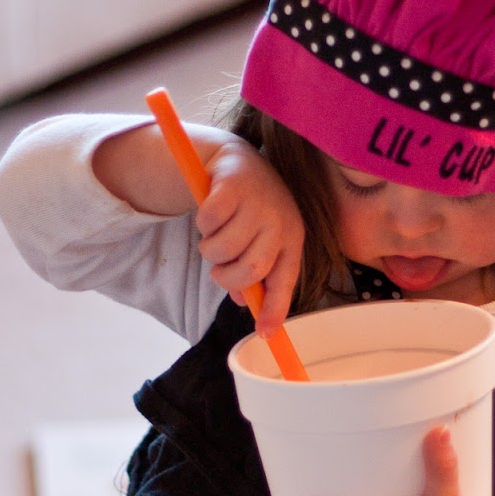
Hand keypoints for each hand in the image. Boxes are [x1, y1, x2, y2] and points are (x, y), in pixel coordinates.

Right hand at [194, 136, 303, 332]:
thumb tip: (245, 303)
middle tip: (219, 270)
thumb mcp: (260, 240)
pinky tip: (211, 213)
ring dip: (210, 250)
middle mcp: (280, 221)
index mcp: (292, 238)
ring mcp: (257, 203)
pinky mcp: (232, 187)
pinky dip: (202, 225)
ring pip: (222, 250)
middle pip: (250, 270)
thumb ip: (255, 271)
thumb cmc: (253, 210)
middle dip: (226, 277)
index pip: (285, 280)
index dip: (275, 309)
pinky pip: (206, 224)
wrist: (240, 162)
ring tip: (215, 236)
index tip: (265, 333)